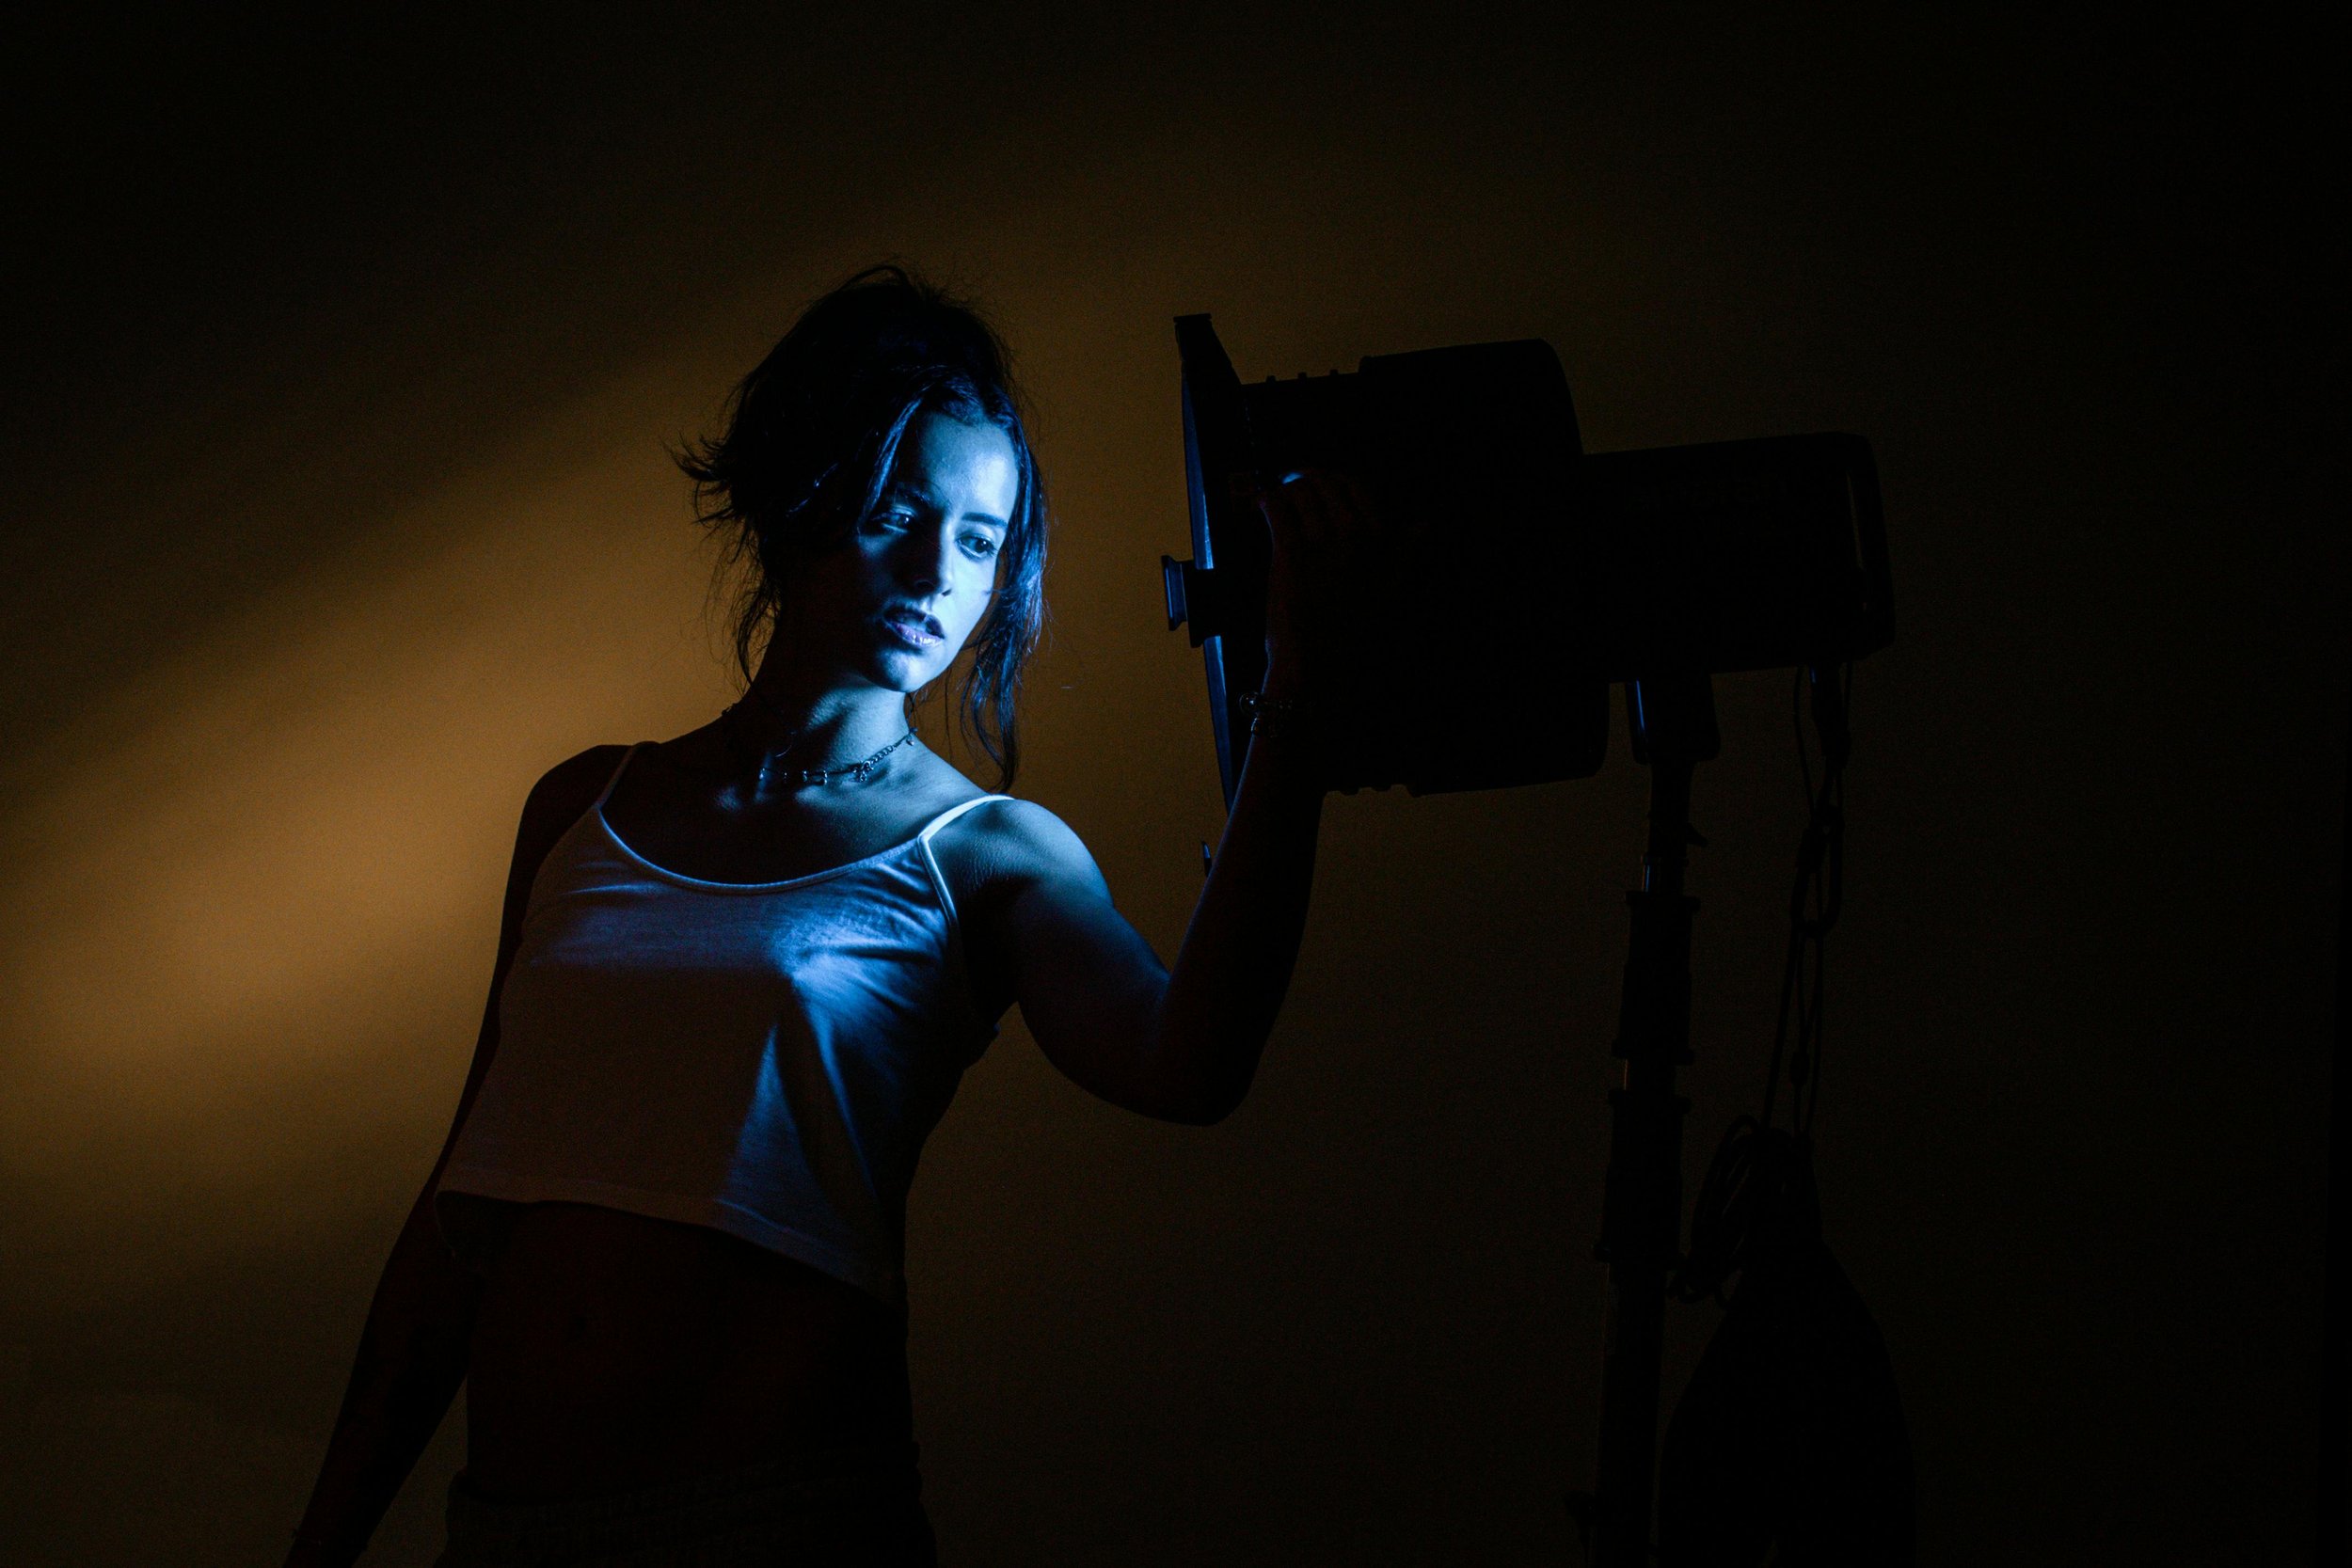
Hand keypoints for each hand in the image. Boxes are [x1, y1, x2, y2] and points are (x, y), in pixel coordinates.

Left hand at [1247, 467, 1384, 699]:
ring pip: (1300, 493)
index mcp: (1380, 541)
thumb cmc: (1356, 631)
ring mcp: (1322, 544)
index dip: (1335, 479)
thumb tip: (1424, 524)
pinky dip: (1267, 502)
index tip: (1323, 481)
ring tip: (1278, 496)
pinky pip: (1277, 511)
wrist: (1321, 663)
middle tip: (1294, 483)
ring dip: (1285, 489)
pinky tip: (1262, 504)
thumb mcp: (1390, 590)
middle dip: (1306, 479)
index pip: (1358, 487)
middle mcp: (1354, 536)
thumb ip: (1404, 552)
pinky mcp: (1290, 554)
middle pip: (1325, 484)